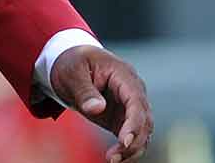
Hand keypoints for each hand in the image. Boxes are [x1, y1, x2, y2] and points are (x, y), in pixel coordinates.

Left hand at [50, 46, 152, 162]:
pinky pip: (131, 135)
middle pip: (144, 119)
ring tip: (113, 160)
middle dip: (133, 141)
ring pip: (142, 130)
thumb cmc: (72, 63)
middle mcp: (132, 90)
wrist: (70, 61)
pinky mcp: (122, 117)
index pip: (136, 101)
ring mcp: (129, 104)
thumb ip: (84, 90)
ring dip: (132, 148)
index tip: (124, 141)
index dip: (134, 122)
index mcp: (123, 74)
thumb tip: (97, 108)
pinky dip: (127, 148)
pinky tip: (115, 158)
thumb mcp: (72, 72)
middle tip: (114, 157)